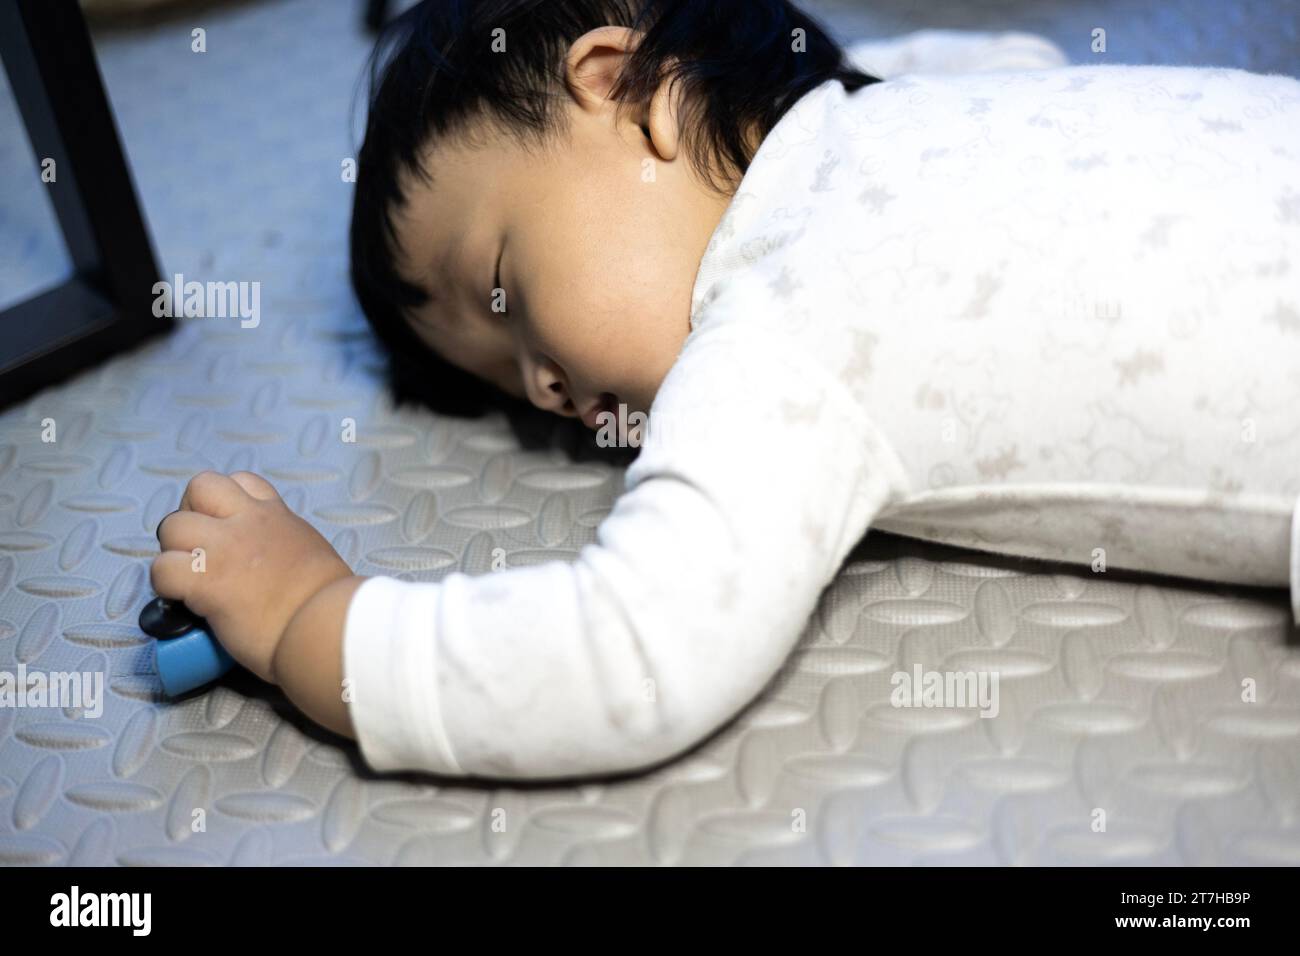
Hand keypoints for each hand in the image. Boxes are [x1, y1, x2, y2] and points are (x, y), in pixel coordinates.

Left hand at [150, 471, 352, 683]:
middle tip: (199, 549)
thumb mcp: (314, 554)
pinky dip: (165, 587)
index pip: (240, 482)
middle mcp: (247, 522)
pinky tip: (184, 603)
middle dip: (191, 514)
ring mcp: (223, 548)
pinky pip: (161, 570)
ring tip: (188, 579)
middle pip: (199, 487)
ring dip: (174, 552)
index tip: (226, 526)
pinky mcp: (203, 580)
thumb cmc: (330, 602)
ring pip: (172, 526)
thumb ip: (288, 546)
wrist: (325, 625)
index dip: (224, 501)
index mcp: (276, 516)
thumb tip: (275, 565)